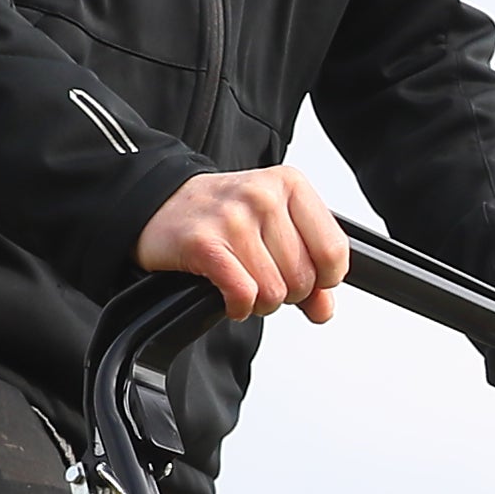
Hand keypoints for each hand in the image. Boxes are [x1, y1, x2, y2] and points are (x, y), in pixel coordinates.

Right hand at [139, 164, 346, 322]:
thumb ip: (309, 267)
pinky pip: (243, 294)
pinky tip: (230, 297)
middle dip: (286, 293)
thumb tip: (324, 308)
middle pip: (303, 278)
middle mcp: (263, 196)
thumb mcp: (275, 228)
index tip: (307, 279)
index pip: (333, 250)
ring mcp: (233, 218)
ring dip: (259, 302)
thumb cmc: (220, 214)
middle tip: (262, 279)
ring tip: (243, 284)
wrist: (160, 203)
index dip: (324, 280)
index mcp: (290, 184)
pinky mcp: (204, 243)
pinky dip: (239, 307)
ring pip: (274, 292)